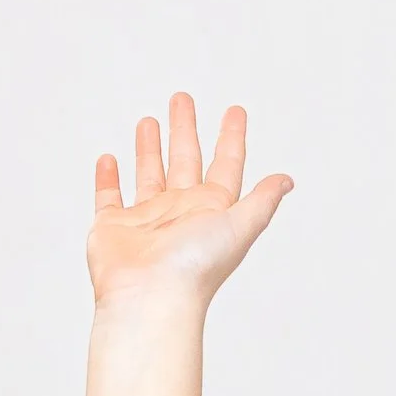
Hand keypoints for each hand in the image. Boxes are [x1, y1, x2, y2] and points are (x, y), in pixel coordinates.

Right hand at [89, 93, 292, 307]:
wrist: (150, 297)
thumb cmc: (196, 267)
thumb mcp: (240, 226)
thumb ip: (261, 201)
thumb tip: (288, 180)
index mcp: (212, 209)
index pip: (225, 165)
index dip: (231, 137)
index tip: (235, 110)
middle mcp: (180, 212)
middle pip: (185, 160)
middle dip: (184, 128)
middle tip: (182, 98)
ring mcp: (146, 220)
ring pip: (149, 173)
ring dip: (150, 148)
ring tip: (149, 120)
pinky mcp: (113, 227)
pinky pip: (109, 196)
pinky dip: (107, 178)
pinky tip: (109, 159)